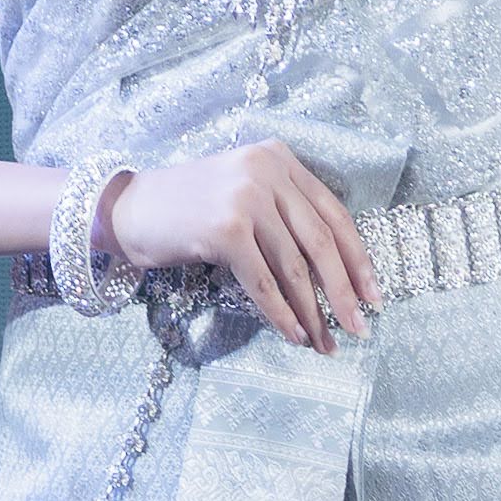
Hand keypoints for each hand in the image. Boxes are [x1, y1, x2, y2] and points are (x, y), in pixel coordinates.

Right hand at [104, 144, 380, 353]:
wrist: (125, 208)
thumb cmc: (186, 208)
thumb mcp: (243, 193)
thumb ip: (284, 214)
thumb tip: (334, 273)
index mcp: (279, 158)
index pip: (334, 213)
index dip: (358, 258)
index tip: (374, 294)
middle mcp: (267, 171)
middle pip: (322, 241)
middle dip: (345, 290)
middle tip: (360, 327)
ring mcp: (246, 198)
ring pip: (294, 267)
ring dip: (314, 312)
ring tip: (326, 342)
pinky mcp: (225, 229)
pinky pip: (264, 283)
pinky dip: (282, 314)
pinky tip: (293, 335)